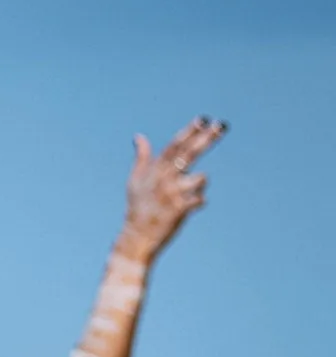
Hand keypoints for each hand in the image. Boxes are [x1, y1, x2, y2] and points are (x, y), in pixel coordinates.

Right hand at [122, 117, 224, 258]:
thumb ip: (141, 158)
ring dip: (200, 183)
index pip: (175, 145)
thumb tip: (138, 136)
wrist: (137, 237)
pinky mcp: (179, 209)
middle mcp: (164, 178)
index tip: (204, 119)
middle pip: (190, 153)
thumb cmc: (138, 208)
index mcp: (155, 170)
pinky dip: (198, 202)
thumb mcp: (135, 180)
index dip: (189, 131)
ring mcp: (172, 193)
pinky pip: (200, 200)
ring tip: (188, 194)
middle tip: (222, 125)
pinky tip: (190, 207)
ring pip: (201, 178)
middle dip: (206, 138)